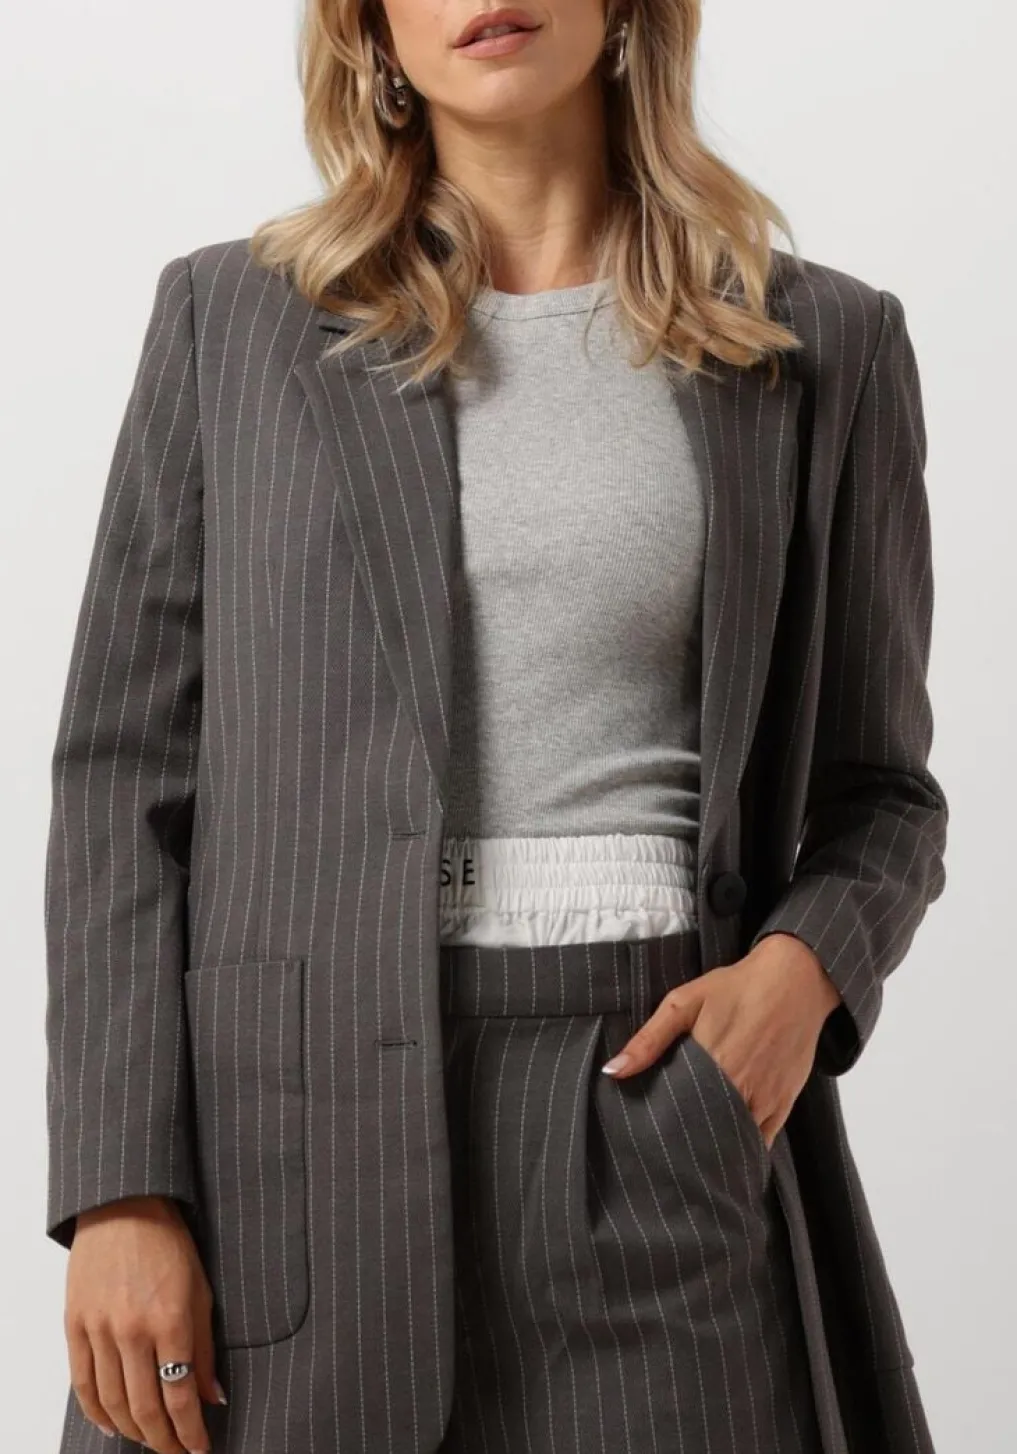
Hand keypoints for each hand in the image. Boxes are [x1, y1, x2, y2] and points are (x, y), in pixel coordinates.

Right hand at [65, 1195, 224, 1452]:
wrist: (124, 1207)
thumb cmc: (169, 1244)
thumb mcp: (201, 1291)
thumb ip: (204, 1347)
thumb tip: (213, 1396)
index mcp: (171, 1320)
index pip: (181, 1396)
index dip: (192, 1432)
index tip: (201, 1448)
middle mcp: (133, 1330)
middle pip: (146, 1408)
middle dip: (165, 1440)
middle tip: (177, 1452)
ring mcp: (100, 1330)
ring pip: (113, 1403)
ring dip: (134, 1432)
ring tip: (151, 1441)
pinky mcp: (75, 1325)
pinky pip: (83, 1383)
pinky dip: (97, 1413)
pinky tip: (112, 1427)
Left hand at [600, 933, 842, 1148]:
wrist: (795, 980)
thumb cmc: (736, 987)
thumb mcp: (684, 1002)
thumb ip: (649, 1039)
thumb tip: (612, 1071)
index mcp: (710, 1066)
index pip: (678, 1116)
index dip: (663, 1131)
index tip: (647, 1140)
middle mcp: (740, 1089)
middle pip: (706, 1134)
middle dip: (686, 1145)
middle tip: (665, 1152)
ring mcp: (765, 1100)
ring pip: (734, 1142)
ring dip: (715, 1149)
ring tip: (692, 1156)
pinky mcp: (784, 1104)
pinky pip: (762, 1140)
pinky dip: (744, 1148)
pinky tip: (726, 1150)